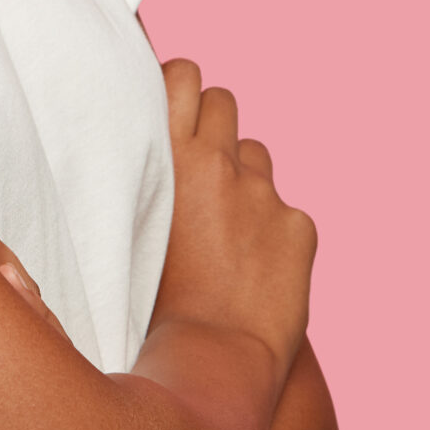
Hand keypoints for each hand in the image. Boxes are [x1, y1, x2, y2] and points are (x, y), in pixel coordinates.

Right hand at [148, 58, 315, 382]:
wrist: (211, 355)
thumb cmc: (153, 299)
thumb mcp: (132, 221)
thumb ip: (144, 177)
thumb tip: (142, 148)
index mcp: (169, 156)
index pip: (181, 74)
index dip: (178, 83)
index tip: (170, 101)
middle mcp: (218, 163)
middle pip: (222, 99)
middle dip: (212, 121)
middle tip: (198, 159)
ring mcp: (263, 192)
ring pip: (254, 152)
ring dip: (241, 173)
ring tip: (224, 219)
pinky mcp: (298, 225)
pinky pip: (283, 209)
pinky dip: (271, 228)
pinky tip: (253, 263)